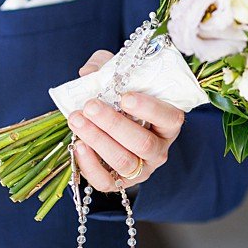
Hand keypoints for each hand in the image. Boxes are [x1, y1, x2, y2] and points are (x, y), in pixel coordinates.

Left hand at [67, 51, 184, 190]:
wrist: (108, 122)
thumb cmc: (117, 96)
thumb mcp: (116, 75)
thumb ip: (104, 66)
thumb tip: (89, 72)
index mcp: (168, 123)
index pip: (170, 118)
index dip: (150, 109)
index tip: (125, 97)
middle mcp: (159, 149)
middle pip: (143, 142)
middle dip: (113, 124)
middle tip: (90, 106)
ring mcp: (141, 169)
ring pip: (124, 161)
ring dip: (98, 140)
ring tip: (76, 120)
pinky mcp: (119, 182)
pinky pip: (106, 181)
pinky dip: (90, 165)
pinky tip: (77, 144)